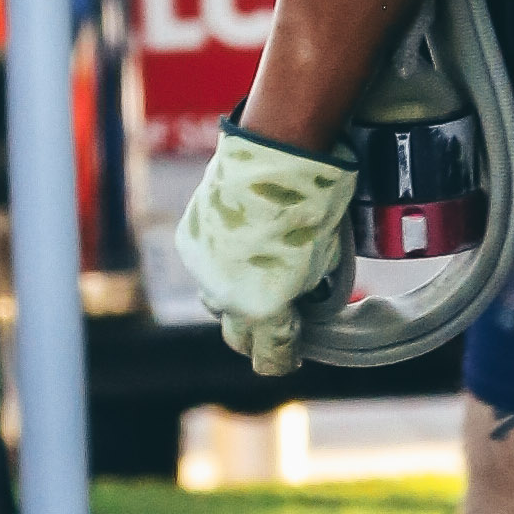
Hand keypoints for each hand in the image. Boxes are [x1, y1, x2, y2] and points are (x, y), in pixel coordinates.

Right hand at [176, 122, 358, 377]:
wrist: (277, 154)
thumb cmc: (312, 206)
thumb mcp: (324, 261)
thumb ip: (308, 293)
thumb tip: (303, 300)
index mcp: (265, 309)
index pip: (271, 358)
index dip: (286, 358)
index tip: (295, 351)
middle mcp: (227, 297)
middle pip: (238, 338)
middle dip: (259, 336)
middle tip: (278, 320)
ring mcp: (203, 270)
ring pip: (216, 303)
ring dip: (234, 300)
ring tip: (256, 279)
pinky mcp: (188, 242)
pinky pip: (203, 268)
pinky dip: (219, 265)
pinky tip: (238, 246)